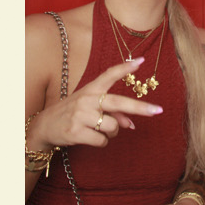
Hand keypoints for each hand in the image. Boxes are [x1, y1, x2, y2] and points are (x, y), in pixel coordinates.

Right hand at [29, 59, 162, 151]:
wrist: (45, 126)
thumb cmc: (74, 115)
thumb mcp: (91, 109)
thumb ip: (113, 113)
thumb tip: (132, 124)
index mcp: (91, 89)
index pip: (109, 75)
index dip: (125, 68)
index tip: (141, 61)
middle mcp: (87, 99)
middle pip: (118, 103)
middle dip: (140, 108)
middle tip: (158, 111)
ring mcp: (80, 115)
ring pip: (113, 127)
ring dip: (111, 133)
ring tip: (98, 130)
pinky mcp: (76, 131)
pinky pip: (102, 141)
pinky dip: (102, 142)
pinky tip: (90, 137)